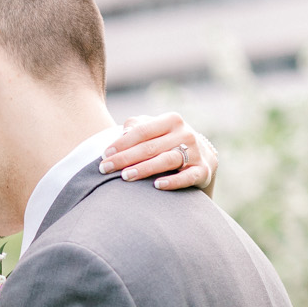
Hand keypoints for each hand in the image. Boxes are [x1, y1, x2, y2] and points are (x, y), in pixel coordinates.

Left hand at [99, 112, 218, 192]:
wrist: (202, 157)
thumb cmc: (167, 143)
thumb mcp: (154, 130)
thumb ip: (137, 128)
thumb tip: (122, 134)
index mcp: (171, 120)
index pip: (142, 131)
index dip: (122, 143)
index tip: (104, 154)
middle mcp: (185, 134)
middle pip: (150, 146)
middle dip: (125, 158)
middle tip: (105, 168)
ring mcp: (196, 152)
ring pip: (167, 160)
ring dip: (145, 168)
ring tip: (125, 176)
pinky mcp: (203, 171)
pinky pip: (187, 177)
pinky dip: (173, 181)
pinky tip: (157, 186)